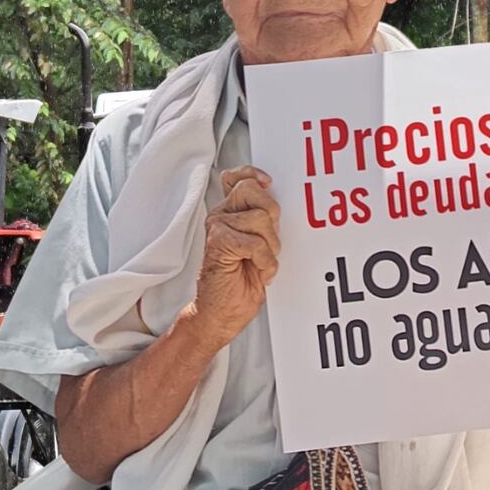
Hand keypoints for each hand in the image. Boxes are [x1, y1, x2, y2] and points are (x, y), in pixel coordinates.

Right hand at [189, 166, 279, 352]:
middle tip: (268, 244)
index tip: (268, 183)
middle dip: (272, 217)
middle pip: (253, 191)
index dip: (253, 174)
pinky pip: (255, 242)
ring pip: (260, 218)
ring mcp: (216, 228)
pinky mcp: (217, 242)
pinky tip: (258, 272)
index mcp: (229, 215)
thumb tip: (272, 199)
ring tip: (260, 262)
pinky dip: (265, 261)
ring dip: (270, 247)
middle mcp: (220, 217)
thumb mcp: (259, 245)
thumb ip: (261, 220)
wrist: (219, 315)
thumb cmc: (238, 285)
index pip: (237, 178)